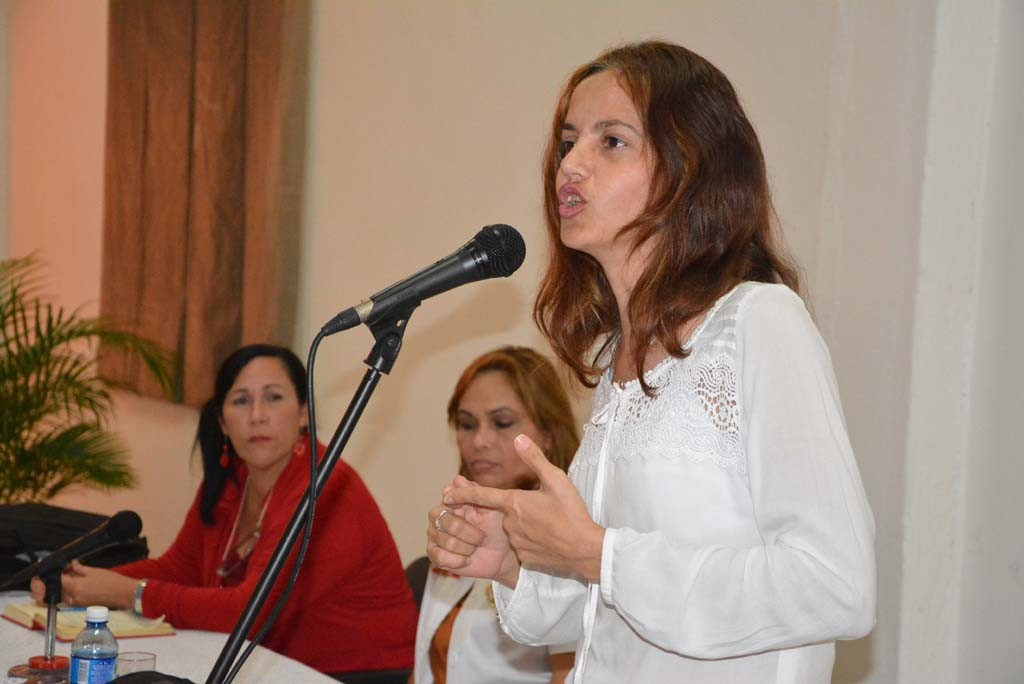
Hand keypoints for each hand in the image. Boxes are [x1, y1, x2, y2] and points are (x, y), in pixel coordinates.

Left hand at [29, 561, 136, 609]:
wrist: (123, 594)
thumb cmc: (112, 582)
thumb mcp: (94, 571)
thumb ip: (78, 568)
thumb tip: (70, 564)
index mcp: (75, 587)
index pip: (54, 581)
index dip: (48, 575)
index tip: (45, 571)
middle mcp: (72, 597)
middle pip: (49, 593)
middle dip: (41, 587)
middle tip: (41, 578)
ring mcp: (75, 603)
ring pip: (55, 597)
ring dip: (51, 590)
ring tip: (55, 580)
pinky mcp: (79, 605)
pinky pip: (64, 599)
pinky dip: (61, 593)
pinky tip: (66, 585)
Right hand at [427, 476, 519, 584]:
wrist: (501, 555)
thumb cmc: (496, 528)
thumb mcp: (492, 506)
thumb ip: (474, 492)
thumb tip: (457, 479)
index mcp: (452, 502)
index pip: (447, 498)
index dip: (461, 507)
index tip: (475, 514)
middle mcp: (439, 517)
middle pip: (445, 521)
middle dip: (468, 532)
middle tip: (481, 537)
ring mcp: (435, 536)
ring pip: (445, 541)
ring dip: (466, 548)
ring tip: (475, 548)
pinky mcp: (435, 555)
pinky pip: (440, 557)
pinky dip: (458, 560)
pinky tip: (467, 558)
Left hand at [444, 434, 604, 582]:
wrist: (585, 549)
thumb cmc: (572, 512)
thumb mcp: (556, 480)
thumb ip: (534, 459)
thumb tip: (518, 438)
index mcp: (514, 503)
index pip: (481, 497)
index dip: (463, 494)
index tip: (447, 494)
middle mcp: (509, 524)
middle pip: (507, 513)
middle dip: (521, 510)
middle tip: (547, 510)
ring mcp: (517, 544)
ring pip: (516, 530)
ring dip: (528, 526)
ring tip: (552, 525)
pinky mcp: (525, 559)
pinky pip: (524, 547)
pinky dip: (534, 542)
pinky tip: (551, 540)